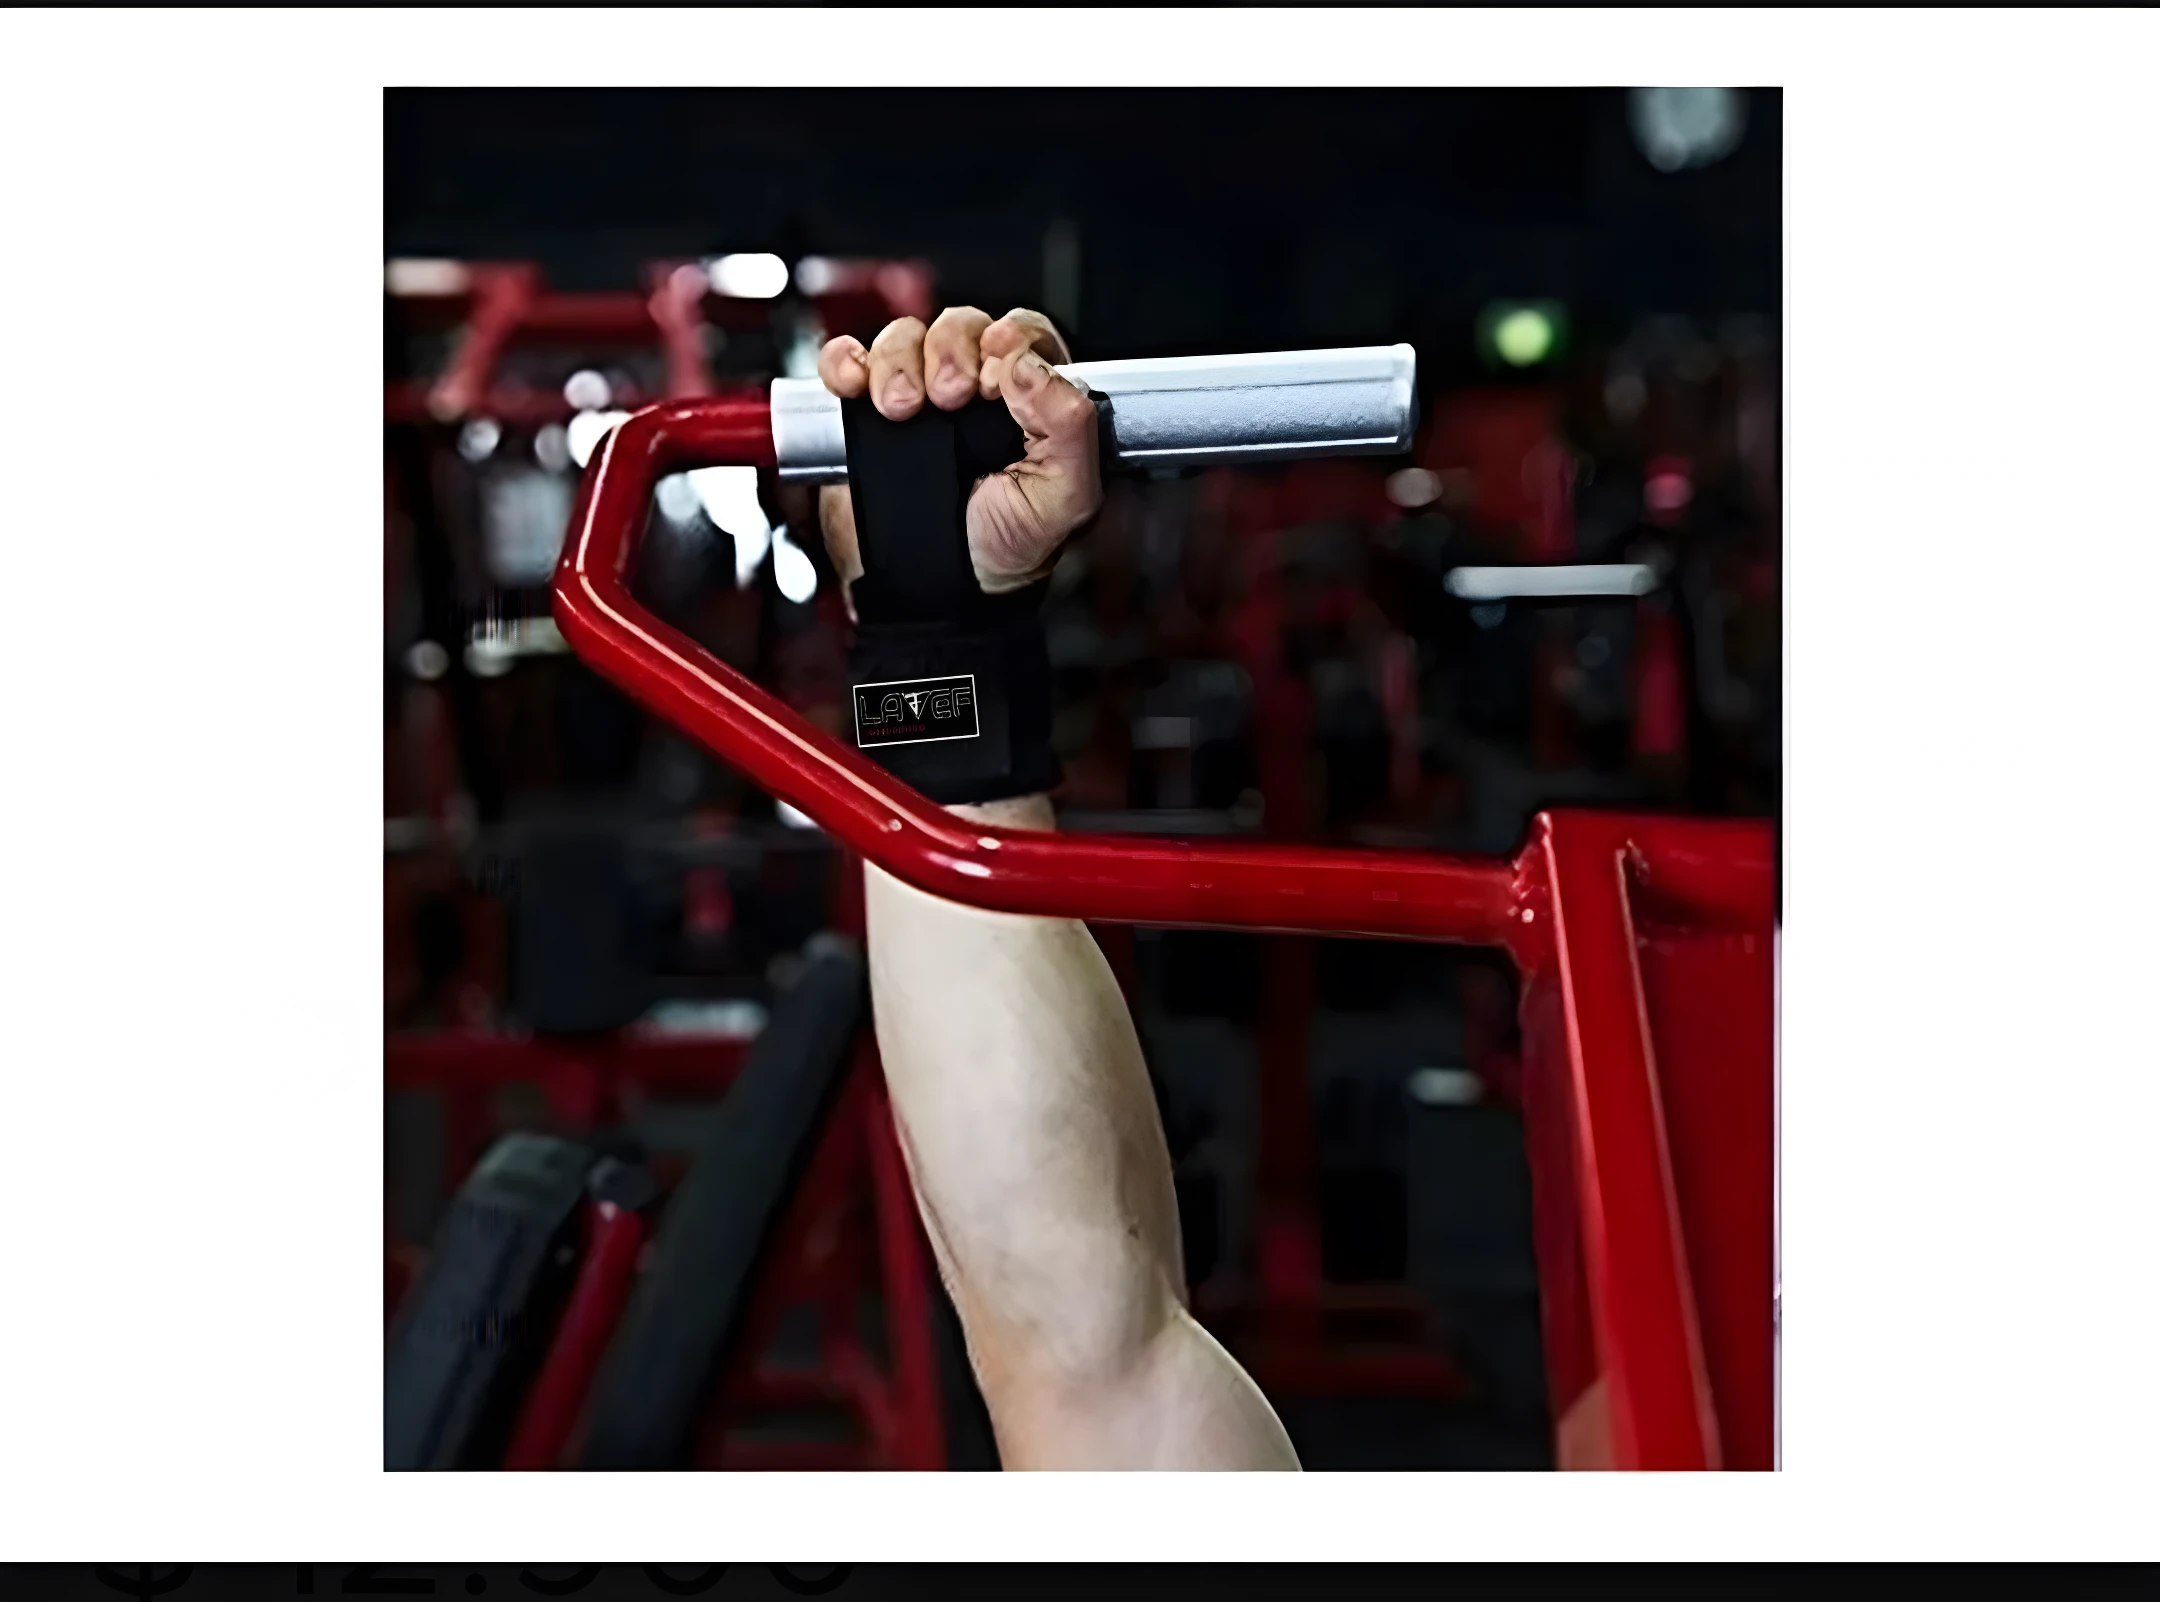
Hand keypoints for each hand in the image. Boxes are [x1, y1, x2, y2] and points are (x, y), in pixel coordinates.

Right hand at [816, 307, 1099, 614]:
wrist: (934, 593)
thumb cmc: (1004, 548)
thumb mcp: (1064, 500)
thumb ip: (1070, 428)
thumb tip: (1030, 367)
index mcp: (1031, 401)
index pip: (1023, 335)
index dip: (1007, 340)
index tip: (996, 379)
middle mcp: (976, 391)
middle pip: (961, 325)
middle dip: (951, 349)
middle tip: (950, 398)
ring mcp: (919, 397)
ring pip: (904, 336)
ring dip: (898, 361)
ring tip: (902, 409)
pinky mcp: (866, 413)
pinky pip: (847, 360)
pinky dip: (844, 362)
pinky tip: (856, 388)